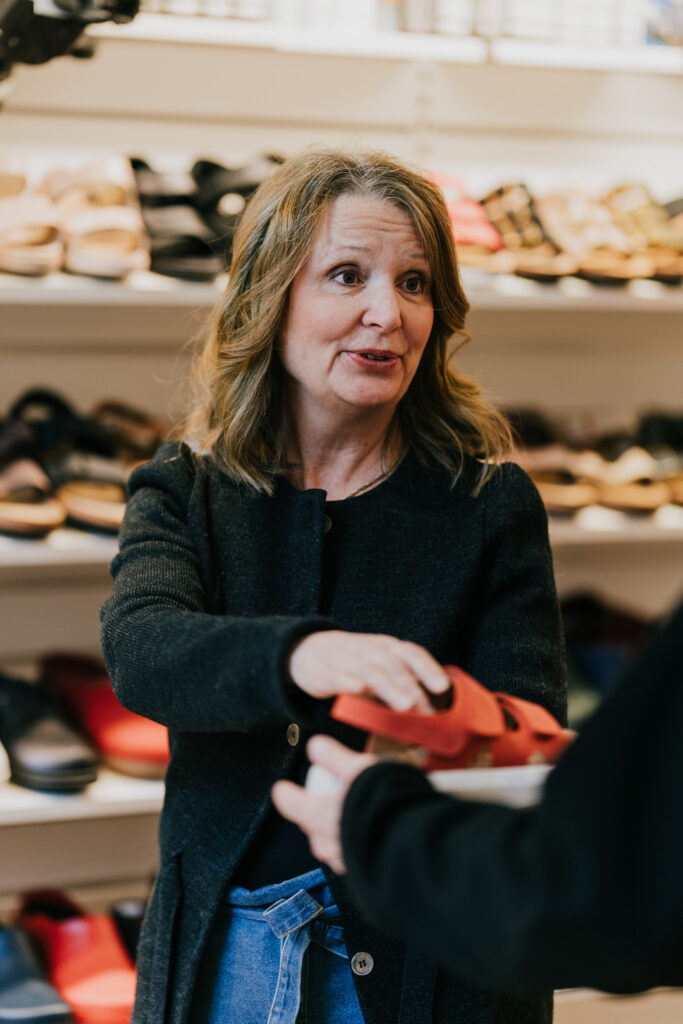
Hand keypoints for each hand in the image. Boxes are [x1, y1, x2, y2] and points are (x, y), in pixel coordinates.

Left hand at [271, 735, 376, 873]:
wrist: (418, 847)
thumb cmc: (386, 805)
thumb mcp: (359, 770)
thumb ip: (335, 758)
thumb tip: (315, 746)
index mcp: (322, 816)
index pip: (293, 805)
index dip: (287, 795)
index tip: (281, 790)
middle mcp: (330, 844)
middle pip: (313, 831)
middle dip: (314, 819)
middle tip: (321, 806)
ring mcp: (349, 864)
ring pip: (334, 849)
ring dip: (337, 837)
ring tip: (351, 823)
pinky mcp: (369, 876)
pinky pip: (358, 861)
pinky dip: (361, 849)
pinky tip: (375, 840)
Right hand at [288, 630, 449, 712]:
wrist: (306, 650)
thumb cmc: (352, 662)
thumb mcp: (377, 663)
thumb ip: (400, 682)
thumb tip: (429, 711)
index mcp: (386, 647)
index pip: (411, 653)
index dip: (428, 668)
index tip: (443, 688)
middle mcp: (370, 650)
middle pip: (395, 666)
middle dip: (414, 688)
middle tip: (428, 713)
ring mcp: (349, 660)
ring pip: (373, 672)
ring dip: (391, 689)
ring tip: (406, 707)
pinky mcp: (329, 673)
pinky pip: (342, 677)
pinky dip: (353, 684)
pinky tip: (362, 693)